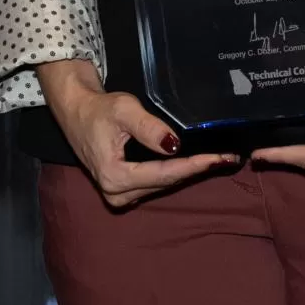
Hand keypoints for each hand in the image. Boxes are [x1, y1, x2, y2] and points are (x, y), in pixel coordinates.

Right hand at [37, 58, 235, 208]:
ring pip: (162, 185)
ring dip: (188, 172)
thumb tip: (174, 146)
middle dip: (196, 170)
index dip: (194, 166)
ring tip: (217, 159)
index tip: (219, 158)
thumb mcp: (124, 110)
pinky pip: (155, 183)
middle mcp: (116, 193)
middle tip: (228, 158)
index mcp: (115, 176)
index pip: (164, 174)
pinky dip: (174, 173)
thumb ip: (149, 128)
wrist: (76, 111)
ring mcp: (119, 195)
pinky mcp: (122, 190)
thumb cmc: (98, 109)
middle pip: (166, 182)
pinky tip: (194, 163)